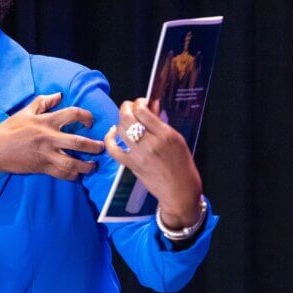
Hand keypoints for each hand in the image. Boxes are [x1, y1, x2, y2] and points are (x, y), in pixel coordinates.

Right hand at [0, 91, 104, 178]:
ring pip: (71, 162)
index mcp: (46, 121)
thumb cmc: (9, 129)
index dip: (86, 116)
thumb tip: (58, 95)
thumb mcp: (25, 111)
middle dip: (94, 146)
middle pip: (78, 142)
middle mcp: (49, 138)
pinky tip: (77, 174)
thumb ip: (43, 102)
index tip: (90, 122)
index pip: (72, 114)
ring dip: (86, 166)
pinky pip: (60, 173)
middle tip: (102, 147)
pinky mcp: (41, 167)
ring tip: (93, 166)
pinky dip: (71, 175)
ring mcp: (46, 154)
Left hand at [103, 98, 203, 228]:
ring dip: (120, 121)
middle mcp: (151, 143)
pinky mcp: (131, 165)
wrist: (179, 190)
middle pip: (127, 117)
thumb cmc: (182, 165)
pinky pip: (113, 149)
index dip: (139, 102)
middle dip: (126, 107)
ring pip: (120, 129)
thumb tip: (151, 106)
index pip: (143, 110)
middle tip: (130, 106)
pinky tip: (112, 133)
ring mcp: (139, 154)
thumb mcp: (177, 139)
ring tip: (126, 120)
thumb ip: (162, 123)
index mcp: (166, 134)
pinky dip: (109, 139)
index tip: (142, 103)